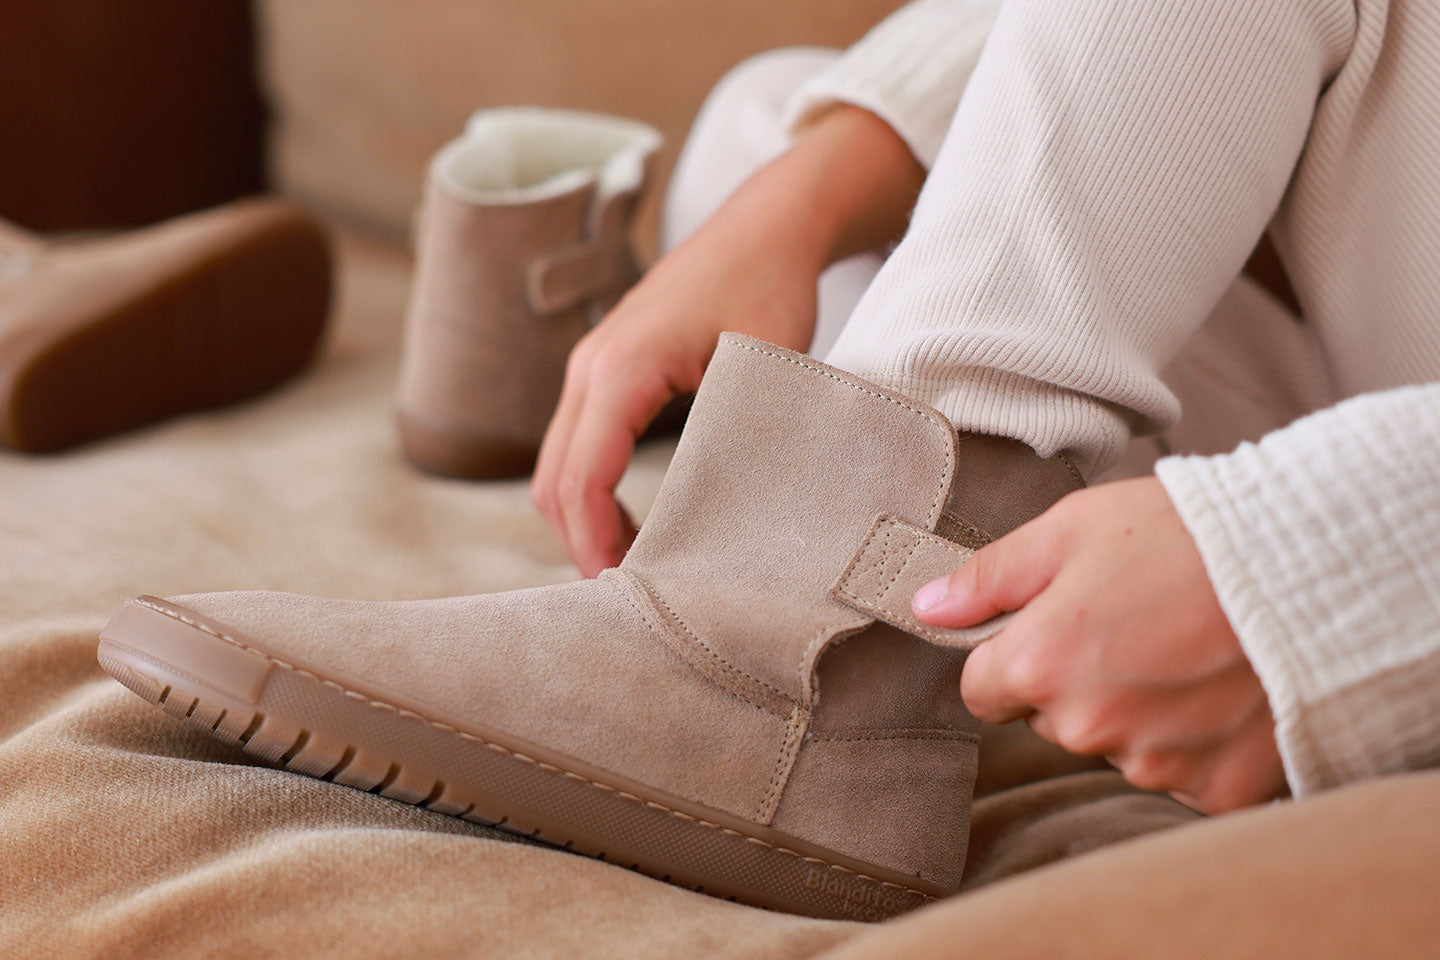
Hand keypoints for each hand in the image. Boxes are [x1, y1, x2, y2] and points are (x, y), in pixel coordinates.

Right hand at [532, 106, 923, 575]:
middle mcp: (591, 367)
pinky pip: (576, 444)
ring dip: (580, 521)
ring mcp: (591, 366)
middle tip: (627, 600)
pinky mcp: (604, 370)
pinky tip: (631, 524)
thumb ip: (730, 438)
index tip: (625, 590)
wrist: (765, 226)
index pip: (583, 476)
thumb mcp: (761, 368)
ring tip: (631, 571)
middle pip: (552, 481)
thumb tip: (717, 523)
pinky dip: (588, 491)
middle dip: (579, 543)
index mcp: (622, 367)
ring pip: (556, 466)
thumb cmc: (769, 287)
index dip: (595, 542)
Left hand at [911, 476, 1286, 812]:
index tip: (1053, 629)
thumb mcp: (1072, 529)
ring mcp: (1154, 763)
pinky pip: (1179, 773)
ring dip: (1136, 710)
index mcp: (1040, 664)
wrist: (1312, 567)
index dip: (1012, 656)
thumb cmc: (1185, 534)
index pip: (982, 689)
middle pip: (1050, 718)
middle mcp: (1088, 726)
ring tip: (1186, 648)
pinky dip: (1194, 741)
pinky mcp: (1215, 789)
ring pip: (1115, 746)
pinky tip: (1219, 689)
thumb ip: (990, 576)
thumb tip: (927, 607)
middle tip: (1135, 624)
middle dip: (1076, 680)